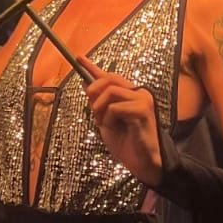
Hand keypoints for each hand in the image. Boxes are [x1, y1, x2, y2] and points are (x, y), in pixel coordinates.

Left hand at [83, 62, 162, 186]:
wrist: (141, 163)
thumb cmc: (126, 143)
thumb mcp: (105, 120)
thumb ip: (97, 102)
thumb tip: (85, 83)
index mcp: (130, 94)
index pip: (110, 76)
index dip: (92, 67)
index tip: (78, 58)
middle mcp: (139, 93)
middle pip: (109, 79)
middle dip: (94, 92)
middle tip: (93, 110)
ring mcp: (143, 100)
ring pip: (111, 92)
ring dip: (101, 109)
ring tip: (104, 123)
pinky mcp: (144, 110)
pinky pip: (116, 107)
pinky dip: (109, 118)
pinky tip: (114, 128)